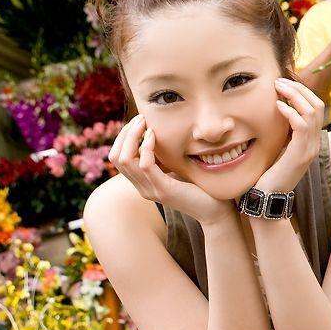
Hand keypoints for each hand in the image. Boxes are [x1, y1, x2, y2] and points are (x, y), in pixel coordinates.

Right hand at [109, 115, 233, 225]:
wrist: (214, 211)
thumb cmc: (199, 188)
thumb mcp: (176, 168)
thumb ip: (164, 157)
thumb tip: (156, 134)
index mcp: (142, 182)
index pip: (117, 157)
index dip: (123, 137)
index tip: (138, 121)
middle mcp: (142, 187)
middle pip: (115, 157)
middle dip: (125, 133)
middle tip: (140, 118)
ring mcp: (150, 190)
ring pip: (125, 159)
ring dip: (133, 136)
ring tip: (145, 122)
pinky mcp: (163, 189)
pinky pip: (145, 164)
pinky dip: (147, 146)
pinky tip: (154, 135)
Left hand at [256, 78, 326, 193]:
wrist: (268, 196)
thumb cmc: (269, 172)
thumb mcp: (278, 146)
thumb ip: (283, 130)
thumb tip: (277, 108)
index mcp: (311, 140)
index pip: (316, 107)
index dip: (303, 91)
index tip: (285, 82)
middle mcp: (314, 143)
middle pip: (317, 105)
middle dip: (299, 88)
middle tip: (280, 80)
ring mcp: (309, 148)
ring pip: (312, 112)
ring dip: (295, 95)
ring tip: (278, 87)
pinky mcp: (300, 154)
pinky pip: (301, 125)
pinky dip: (290, 112)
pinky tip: (278, 106)